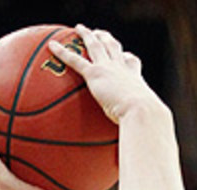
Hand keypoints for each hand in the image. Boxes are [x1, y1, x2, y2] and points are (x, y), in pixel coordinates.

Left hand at [48, 25, 162, 122]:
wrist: (142, 112)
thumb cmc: (144, 123)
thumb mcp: (140, 125)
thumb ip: (134, 132)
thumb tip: (133, 153)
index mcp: (134, 79)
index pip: (131, 63)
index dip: (127, 58)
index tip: (126, 55)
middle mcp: (122, 69)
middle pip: (114, 48)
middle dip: (107, 38)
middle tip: (101, 33)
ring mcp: (109, 68)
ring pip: (96, 46)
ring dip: (87, 35)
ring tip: (79, 28)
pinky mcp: (96, 74)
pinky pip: (75, 60)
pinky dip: (63, 52)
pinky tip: (52, 46)